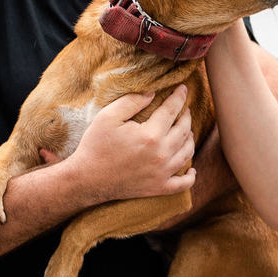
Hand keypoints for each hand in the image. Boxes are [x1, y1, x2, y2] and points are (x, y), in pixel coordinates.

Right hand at [66, 87, 196, 204]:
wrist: (86, 179)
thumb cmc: (95, 145)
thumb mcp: (108, 117)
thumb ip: (132, 101)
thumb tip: (153, 93)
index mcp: (150, 135)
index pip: (172, 111)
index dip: (179, 97)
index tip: (183, 88)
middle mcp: (161, 154)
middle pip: (184, 130)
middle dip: (186, 116)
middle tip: (185, 109)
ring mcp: (162, 173)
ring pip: (187, 153)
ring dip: (190, 139)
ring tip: (187, 131)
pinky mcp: (158, 188)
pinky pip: (183, 184)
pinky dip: (190, 177)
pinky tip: (191, 170)